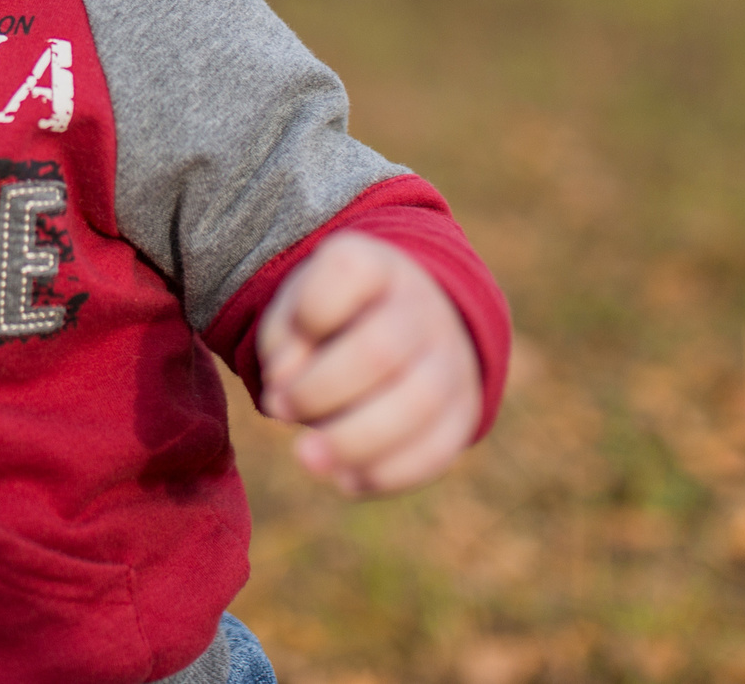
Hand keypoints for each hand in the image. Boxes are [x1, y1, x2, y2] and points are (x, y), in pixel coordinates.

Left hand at [256, 232, 480, 495]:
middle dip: (318, 391)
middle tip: (280, 407)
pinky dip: (388, 473)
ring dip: (354, 440)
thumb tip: (284, 391)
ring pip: (418, 403)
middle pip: (379, 350)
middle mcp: (422, 306)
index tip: (289, 339)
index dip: (307, 313)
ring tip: (307, 457)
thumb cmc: (333, 318)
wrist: (405, 323)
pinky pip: (438, 448)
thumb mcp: (296, 309)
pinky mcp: (464, 411)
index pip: (348, 271)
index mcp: (376, 265)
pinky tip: (348, 479)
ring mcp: (451, 358)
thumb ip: (282, 340)